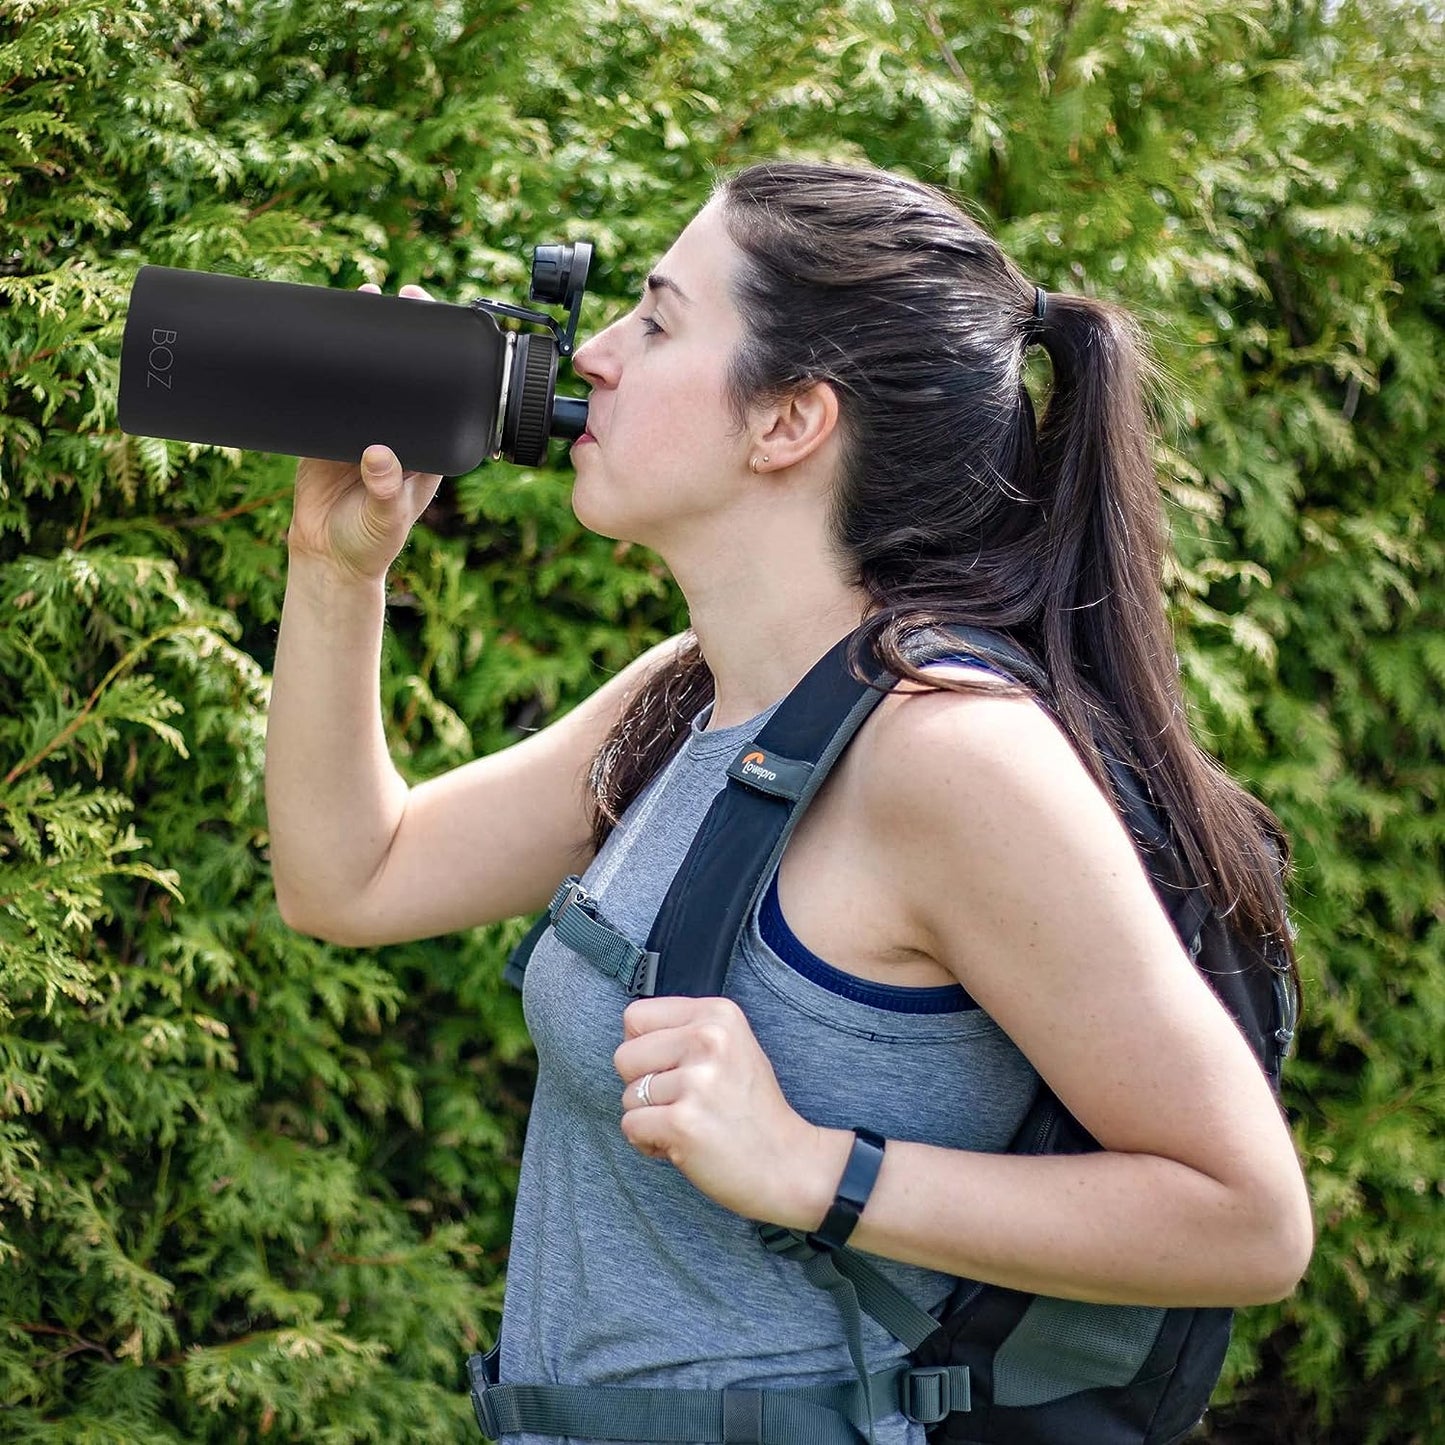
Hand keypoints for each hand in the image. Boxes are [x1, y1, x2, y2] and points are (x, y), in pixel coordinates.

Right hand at [286, 283, 443, 581]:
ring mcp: (364, 428)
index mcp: (426, 450)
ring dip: (366, 338)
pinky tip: (323, 331)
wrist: (327, 556)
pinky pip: (329, 390)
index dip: (443, 362)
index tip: (440, 327)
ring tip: (364, 296)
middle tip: (404, 296)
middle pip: (407, 376)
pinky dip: (326, 363)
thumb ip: (384, 491)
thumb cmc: (369, 543)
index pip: (441, 397)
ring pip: (369, 376)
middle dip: (406, 334)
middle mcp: (400, 433)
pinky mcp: (327, 429)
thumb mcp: (384, 519)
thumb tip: (378, 455)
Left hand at [614, 996, 845, 1228]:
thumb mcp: (732, 1047)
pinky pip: (631, 1127)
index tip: (670, 1069)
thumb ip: (686, 1033)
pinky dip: (648, 1143)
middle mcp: (708, 1039)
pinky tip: (682, 1144)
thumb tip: (631, 1037)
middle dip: (640, 1086)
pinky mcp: (682, 1122)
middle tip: (681, 1102)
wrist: (789, 1164)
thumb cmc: (753, 1110)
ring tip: (690, 1124)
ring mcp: (696, 1081)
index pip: (636, 1017)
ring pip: (627, 1096)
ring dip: (649, 1118)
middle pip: (624, 1056)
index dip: (642, 1048)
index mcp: (718, 1014)